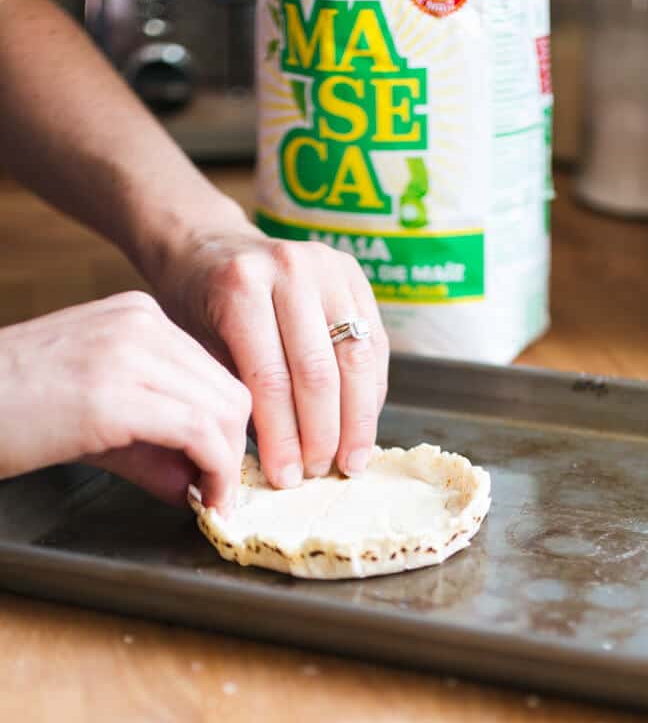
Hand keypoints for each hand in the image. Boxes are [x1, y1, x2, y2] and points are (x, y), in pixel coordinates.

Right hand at [0, 292, 249, 510]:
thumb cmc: (13, 410)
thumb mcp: (98, 414)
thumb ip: (157, 443)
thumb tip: (203, 482)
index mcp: (138, 317)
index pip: (216, 372)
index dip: (228, 429)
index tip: (222, 470)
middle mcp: (141, 324)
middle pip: (230, 391)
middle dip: (232, 449)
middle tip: (220, 493)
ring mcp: (128, 352)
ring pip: (223, 411)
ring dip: (225, 466)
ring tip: (209, 499)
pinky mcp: (113, 395)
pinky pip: (198, 433)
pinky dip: (213, 472)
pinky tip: (202, 498)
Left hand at [152, 218, 389, 489]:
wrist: (211, 246)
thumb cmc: (197, 305)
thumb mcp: (197, 347)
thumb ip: (235, 394)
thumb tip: (275, 462)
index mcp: (242, 287)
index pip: (271, 379)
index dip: (283, 437)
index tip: (286, 477)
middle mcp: (291, 269)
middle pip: (320, 372)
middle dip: (323, 434)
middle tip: (318, 474)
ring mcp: (329, 268)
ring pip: (357, 360)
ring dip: (356, 420)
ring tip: (348, 461)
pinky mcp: (355, 275)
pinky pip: (374, 345)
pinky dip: (369, 393)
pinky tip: (360, 427)